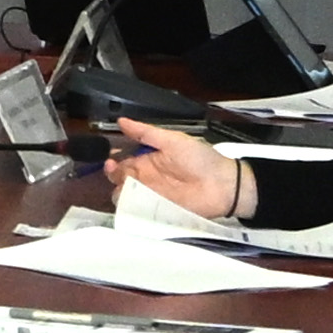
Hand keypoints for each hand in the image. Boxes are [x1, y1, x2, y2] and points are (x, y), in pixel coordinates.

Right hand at [110, 122, 247, 218]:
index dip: (112, 160)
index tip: (109, 158)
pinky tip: (132, 201)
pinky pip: (139, 211)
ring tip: (125, 187)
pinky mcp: (159, 210)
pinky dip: (131, 208)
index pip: (122, 160)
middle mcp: (148, 178)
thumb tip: (122, 121)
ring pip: (126, 196)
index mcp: (149, 159)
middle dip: (113, 176)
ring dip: (121, 192)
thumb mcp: (172, 140)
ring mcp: (153, 195)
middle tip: (116, 172)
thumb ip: (146, 133)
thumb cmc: (202, 159)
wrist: (224, 185)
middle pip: (120, 179)